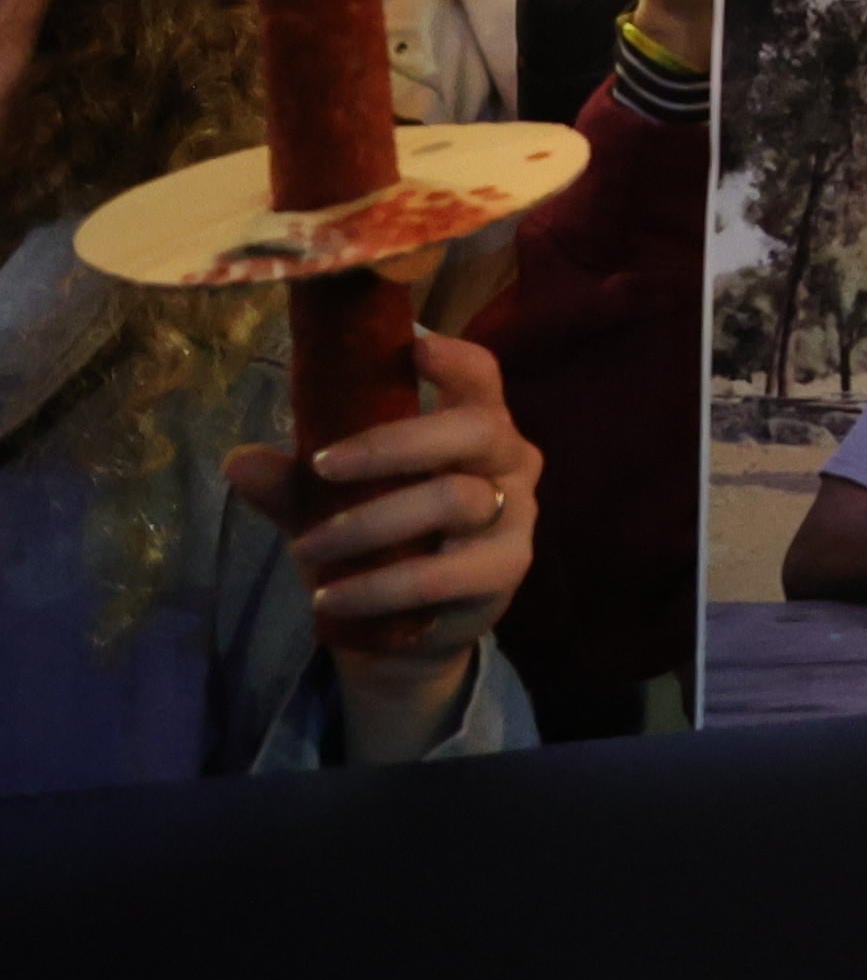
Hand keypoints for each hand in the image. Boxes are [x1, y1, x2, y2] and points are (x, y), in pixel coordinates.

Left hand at [223, 332, 539, 761]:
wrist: (413, 633)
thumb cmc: (381, 544)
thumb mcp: (333, 505)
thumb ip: (294, 483)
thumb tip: (239, 461)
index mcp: (476, 427)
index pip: (481, 377)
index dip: (454, 359)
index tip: (411, 347)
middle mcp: (509, 462)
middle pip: (477, 430)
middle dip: (394, 443)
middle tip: (321, 464)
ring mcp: (515, 517)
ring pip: (456, 500)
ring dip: (370, 523)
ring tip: (304, 547)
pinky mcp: (504, 573)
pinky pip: (444, 574)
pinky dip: (380, 586)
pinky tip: (330, 596)